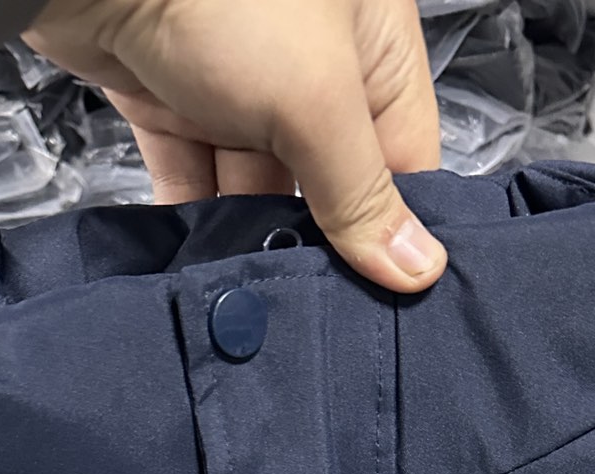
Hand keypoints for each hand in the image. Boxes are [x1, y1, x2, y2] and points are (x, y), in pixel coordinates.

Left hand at [25, 0, 447, 293]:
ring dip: (255, 241)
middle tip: (316, 320)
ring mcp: (240, 87)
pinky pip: (196, 181)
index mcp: (373, 47)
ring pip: (260, 188)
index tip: (388, 305)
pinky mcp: (175, 106)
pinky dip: (197, 226)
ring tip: (256, 308)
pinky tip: (204, 277)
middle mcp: (313, 67)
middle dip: (319, 246)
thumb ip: (361, 192)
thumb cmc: (224, 1)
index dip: (397, 232)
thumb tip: (419, 271)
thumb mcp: (315, 100)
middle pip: (331, 182)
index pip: (406, 158)